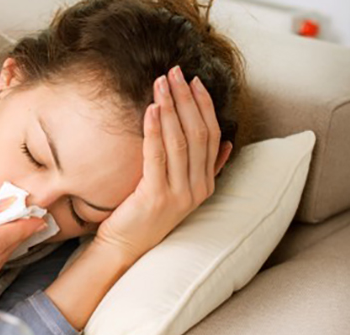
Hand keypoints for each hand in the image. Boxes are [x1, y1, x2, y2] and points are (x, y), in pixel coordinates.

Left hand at [94, 66, 231, 263]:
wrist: (124, 247)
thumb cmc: (144, 214)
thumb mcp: (179, 190)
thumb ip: (203, 168)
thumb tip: (225, 143)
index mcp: (205, 183)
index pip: (211, 135)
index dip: (203, 105)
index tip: (193, 81)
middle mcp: (197, 188)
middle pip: (198, 133)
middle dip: (186, 99)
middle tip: (175, 72)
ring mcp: (179, 194)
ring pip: (180, 141)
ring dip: (170, 108)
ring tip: (161, 83)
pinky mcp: (156, 197)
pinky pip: (157, 157)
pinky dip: (154, 130)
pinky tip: (150, 109)